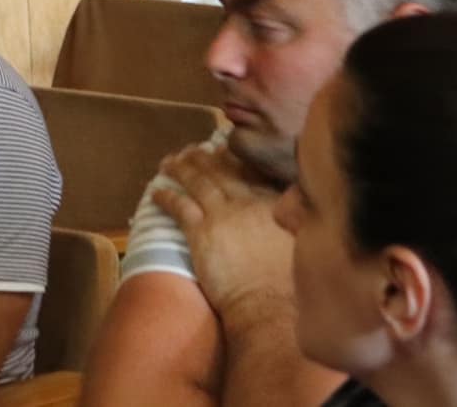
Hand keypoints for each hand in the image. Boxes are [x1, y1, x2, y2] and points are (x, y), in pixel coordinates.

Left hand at [154, 142, 293, 320]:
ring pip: (197, 182)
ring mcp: (221, 215)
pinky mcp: (200, 233)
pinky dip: (165, 197)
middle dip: (203, 157)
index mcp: (273, 204)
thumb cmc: (288, 285)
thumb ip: (292, 221)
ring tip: (168, 162)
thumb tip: (290, 210)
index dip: (233, 159)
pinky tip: (155, 192)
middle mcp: (246, 203)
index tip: (223, 150)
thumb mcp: (300, 244)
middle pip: (220, 172)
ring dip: (180, 169)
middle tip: (191, 150)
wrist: (268, 306)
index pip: (249, 172)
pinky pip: (179, 207)